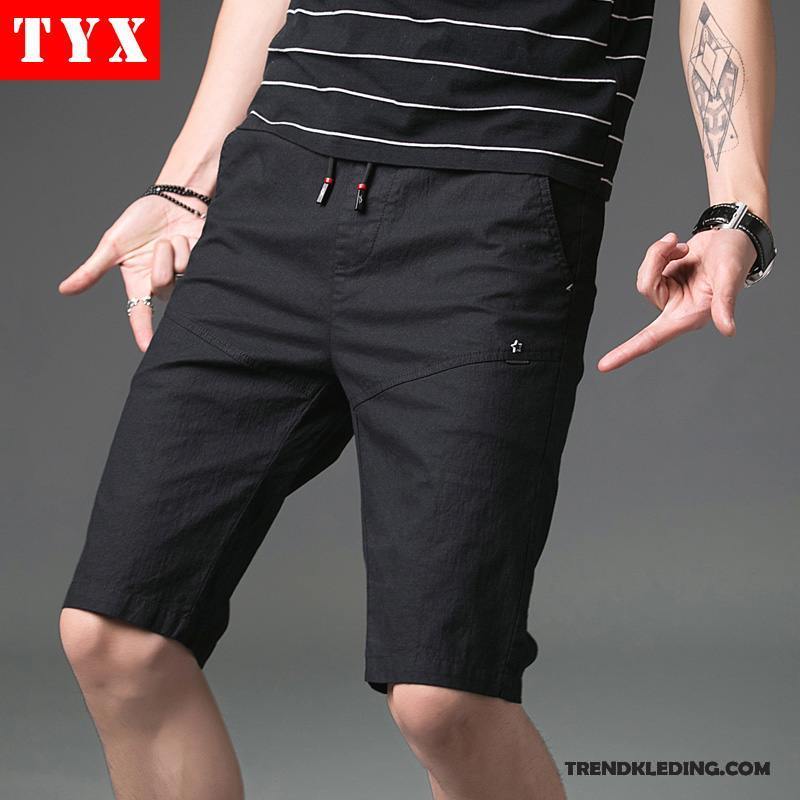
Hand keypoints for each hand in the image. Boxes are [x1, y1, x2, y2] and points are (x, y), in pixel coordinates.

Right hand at [58, 194, 205, 350]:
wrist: (173, 200)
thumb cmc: (141, 220)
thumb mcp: (112, 244)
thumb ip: (91, 271)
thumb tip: (64, 290)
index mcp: (139, 283)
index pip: (140, 312)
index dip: (143, 331)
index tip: (147, 348)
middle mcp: (161, 284)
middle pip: (163, 287)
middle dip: (161, 263)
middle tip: (159, 244)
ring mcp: (182, 277)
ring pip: (181, 275)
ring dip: (175, 250)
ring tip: (172, 239)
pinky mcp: (201, 269)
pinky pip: (196, 266)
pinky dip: (189, 247)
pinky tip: (187, 239)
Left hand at [597, 228, 756, 371]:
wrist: (732, 236)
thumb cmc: (736, 257)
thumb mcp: (730, 277)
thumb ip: (725, 304)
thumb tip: (728, 330)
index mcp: (688, 316)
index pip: (651, 339)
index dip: (627, 352)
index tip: (603, 366)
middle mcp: (675, 309)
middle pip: (646, 288)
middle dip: (656, 261)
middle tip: (679, 245)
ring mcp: (667, 293)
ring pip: (644, 277)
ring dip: (659, 254)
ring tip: (682, 246)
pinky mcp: (663, 279)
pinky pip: (648, 266)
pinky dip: (660, 251)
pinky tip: (679, 248)